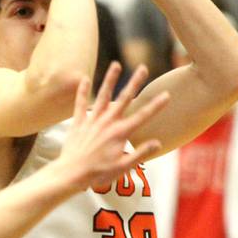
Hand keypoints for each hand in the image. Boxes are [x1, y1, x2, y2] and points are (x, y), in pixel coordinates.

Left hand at [59, 62, 168, 190]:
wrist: (71, 173)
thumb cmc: (98, 173)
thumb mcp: (123, 168)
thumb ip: (140, 153)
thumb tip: (157, 143)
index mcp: (120, 133)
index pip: (142, 116)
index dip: (156, 105)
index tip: (166, 94)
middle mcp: (107, 123)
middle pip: (124, 98)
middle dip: (135, 82)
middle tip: (143, 67)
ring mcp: (92, 121)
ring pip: (103, 96)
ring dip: (110, 79)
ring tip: (116, 64)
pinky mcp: (79, 123)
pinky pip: (80, 104)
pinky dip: (82, 91)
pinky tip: (84, 78)